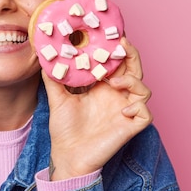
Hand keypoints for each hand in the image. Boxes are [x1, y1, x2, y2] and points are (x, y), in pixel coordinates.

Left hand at [42, 37, 151, 179]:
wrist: (68, 156)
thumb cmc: (64, 130)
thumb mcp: (57, 99)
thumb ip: (53, 78)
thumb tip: (45, 58)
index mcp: (102, 87)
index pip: (116, 63)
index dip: (117, 49)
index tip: (112, 34)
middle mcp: (116, 96)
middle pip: (134, 70)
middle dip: (131, 54)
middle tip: (122, 43)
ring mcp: (125, 111)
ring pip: (144, 90)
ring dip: (133, 81)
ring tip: (114, 82)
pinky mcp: (130, 127)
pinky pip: (146, 114)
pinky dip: (139, 108)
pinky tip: (123, 110)